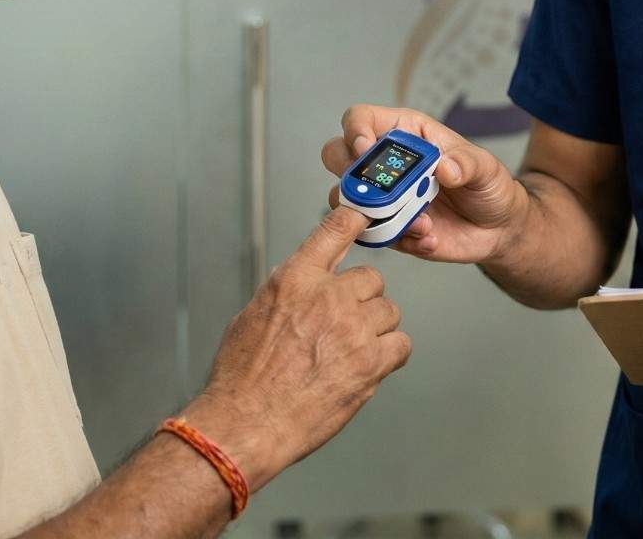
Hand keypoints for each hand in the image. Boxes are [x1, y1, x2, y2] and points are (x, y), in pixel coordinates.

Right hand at [183, 206, 411, 488]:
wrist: (245, 425)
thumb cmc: (241, 378)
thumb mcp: (252, 315)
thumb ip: (287, 290)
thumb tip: (304, 278)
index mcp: (295, 279)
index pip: (336, 229)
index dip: (356, 218)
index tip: (366, 217)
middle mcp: (328, 297)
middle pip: (372, 278)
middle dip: (362, 299)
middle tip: (345, 322)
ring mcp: (353, 329)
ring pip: (389, 311)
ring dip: (376, 328)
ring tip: (353, 349)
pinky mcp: (370, 363)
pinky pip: (400, 345)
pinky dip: (390, 354)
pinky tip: (371, 364)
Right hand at [321, 105, 526, 264]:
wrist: (498, 228)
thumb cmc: (487, 185)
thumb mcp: (485, 167)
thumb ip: (466, 163)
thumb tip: (445, 168)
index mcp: (404, 134)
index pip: (361, 119)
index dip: (354, 130)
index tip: (365, 148)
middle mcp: (385, 164)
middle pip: (336, 155)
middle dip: (349, 173)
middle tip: (378, 191)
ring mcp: (382, 197)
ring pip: (344, 200)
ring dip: (375, 214)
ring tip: (421, 222)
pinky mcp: (387, 229)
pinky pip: (374, 236)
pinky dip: (401, 239)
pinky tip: (430, 239)